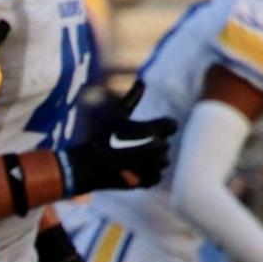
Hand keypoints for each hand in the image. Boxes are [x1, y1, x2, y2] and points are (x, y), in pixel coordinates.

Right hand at [62, 81, 177, 195]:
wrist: (90, 165)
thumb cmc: (103, 136)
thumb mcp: (117, 114)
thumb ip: (133, 98)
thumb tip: (142, 80)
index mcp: (152, 130)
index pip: (172, 126)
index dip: (162, 126)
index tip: (151, 128)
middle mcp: (157, 148)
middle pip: (165, 144)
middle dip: (154, 143)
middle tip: (135, 144)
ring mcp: (153, 166)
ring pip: (163, 161)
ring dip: (153, 159)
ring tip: (135, 157)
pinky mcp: (148, 181)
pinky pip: (157, 176)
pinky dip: (148, 173)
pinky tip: (134, 169)